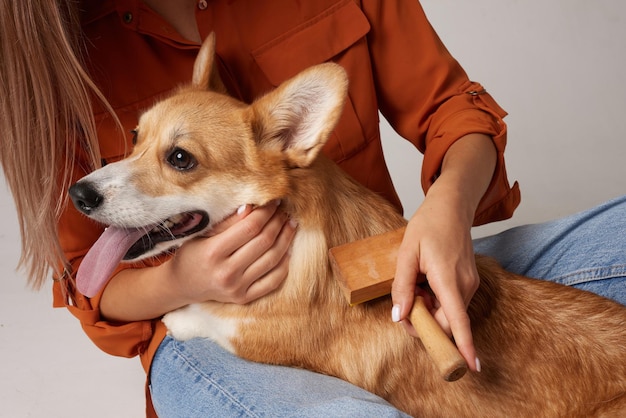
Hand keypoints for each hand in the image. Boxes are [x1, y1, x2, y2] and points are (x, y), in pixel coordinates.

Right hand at [166, 200, 296, 304]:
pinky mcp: (244, 298)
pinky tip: (287, 249)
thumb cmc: (192, 253)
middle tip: (284, 211)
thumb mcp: (203, 233)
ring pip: (272, 260)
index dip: (266, 212)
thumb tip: (253, 206)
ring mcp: (237, 288)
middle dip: (278, 222)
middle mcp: (226, 272)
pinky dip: (284, 264)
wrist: (183, 285)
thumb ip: (228, 222)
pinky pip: (273, 281)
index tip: (274, 201)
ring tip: (290, 225)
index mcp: (213, 252)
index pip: (250, 227)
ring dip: (286, 239)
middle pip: (264, 242)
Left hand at [391, 192, 479, 371]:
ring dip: (430, 310)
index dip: (464, 346)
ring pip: (449, 313)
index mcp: (448, 279)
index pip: (458, 320)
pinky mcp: (469, 282)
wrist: (451, 208)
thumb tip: (400, 317)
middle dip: (426, 323)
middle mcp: (465, 285)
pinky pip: (452, 303)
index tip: (469, 367)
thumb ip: (402, 286)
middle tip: (406, 305)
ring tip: (417, 284)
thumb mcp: (406, 253)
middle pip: (447, 322)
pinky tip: (426, 282)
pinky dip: (437, 302)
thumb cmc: (428, 226)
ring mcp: (470, 284)